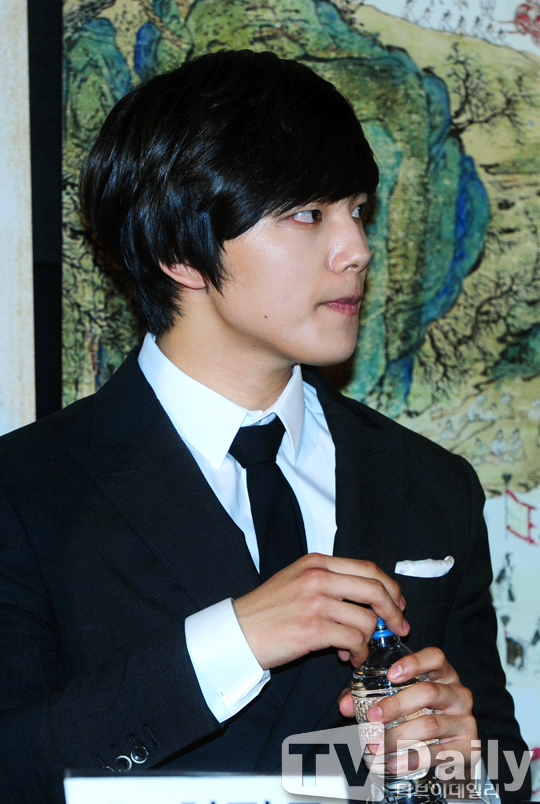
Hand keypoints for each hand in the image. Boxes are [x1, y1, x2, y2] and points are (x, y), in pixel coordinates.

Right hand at [232, 553, 407, 669]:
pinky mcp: (314, 629)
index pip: (368, 568)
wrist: (238, 632)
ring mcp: (317, 602)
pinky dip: (358, 652)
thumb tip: (365, 598)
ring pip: (367, 618)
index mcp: (317, 562)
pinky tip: (349, 657)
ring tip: (357, 649)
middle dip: (394, 611)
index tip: (397, 604)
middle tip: (398, 628)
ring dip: (370, 639)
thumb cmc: (267, 611)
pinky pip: (354, 640)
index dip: (389, 587)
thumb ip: (328, 581)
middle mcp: (319, 577)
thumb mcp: (296, 580)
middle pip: (375, 589)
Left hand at [339, 647, 477, 776]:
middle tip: (373, 716)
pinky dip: (412, 759)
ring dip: (399, 735)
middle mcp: (458, 693)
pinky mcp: (468, 746)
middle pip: (429, 692)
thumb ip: (372, 696)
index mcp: (443, 674)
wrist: (452, 749)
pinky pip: (438, 753)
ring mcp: (465, 720)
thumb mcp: (402, 699)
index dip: (414, 662)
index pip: (436, 657)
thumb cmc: (423, 714)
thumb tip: (345, 705)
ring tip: (377, 744)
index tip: (391, 674)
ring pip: (430, 723)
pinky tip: (393, 763)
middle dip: (396, 704)